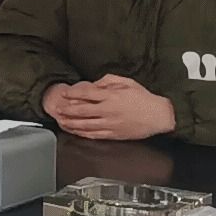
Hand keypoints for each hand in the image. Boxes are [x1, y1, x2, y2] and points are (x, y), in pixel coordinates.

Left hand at [48, 76, 176, 140]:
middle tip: (57, 108)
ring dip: (71, 123)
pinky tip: (75, 132)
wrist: (158, 116)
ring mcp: (110, 124)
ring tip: (61, 121)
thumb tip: (95, 84)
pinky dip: (82, 133)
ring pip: (85, 125)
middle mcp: (108, 111)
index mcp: (111, 96)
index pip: (86, 94)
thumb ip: (108, 81)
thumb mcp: (127, 82)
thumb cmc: (144, 98)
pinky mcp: (113, 134)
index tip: (64, 93)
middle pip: (81, 111)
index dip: (72, 93)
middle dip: (67, 110)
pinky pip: (94, 135)